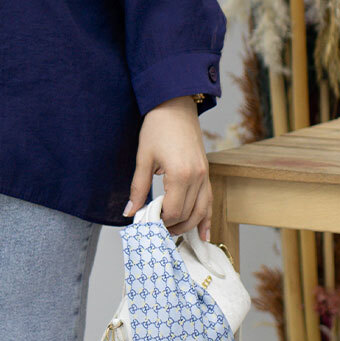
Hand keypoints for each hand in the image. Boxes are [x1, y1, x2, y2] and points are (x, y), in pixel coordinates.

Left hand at [123, 94, 211, 240]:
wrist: (175, 105)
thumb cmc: (158, 128)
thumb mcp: (143, 159)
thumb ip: (138, 189)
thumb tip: (130, 213)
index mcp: (181, 175)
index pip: (173, 212)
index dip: (160, 221)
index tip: (147, 222)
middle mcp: (197, 178)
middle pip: (188, 215)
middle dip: (172, 226)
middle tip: (155, 229)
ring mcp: (205, 175)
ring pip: (202, 211)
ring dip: (188, 226)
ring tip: (172, 233)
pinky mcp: (206, 173)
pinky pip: (209, 201)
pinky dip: (206, 218)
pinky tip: (203, 234)